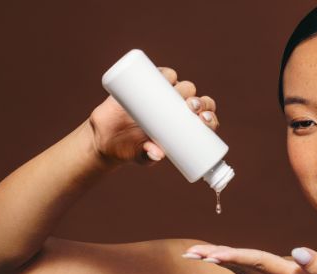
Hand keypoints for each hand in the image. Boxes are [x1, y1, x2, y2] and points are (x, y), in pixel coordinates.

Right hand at [88, 67, 219, 166]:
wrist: (107, 138)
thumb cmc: (132, 149)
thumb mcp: (143, 156)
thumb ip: (149, 156)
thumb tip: (157, 154)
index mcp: (184, 126)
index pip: (204, 119)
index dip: (209, 118)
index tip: (205, 120)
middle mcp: (176, 108)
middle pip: (196, 100)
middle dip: (199, 101)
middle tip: (191, 107)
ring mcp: (162, 95)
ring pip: (181, 85)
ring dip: (185, 86)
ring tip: (180, 93)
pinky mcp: (145, 86)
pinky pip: (159, 75)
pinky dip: (164, 73)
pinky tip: (169, 75)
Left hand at [182, 244, 316, 273]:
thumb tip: (299, 252)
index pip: (258, 263)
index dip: (235, 256)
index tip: (212, 254)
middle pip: (242, 268)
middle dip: (216, 259)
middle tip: (189, 254)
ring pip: (241, 271)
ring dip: (218, 262)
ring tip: (194, 254)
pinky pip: (247, 273)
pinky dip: (230, 264)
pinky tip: (217, 258)